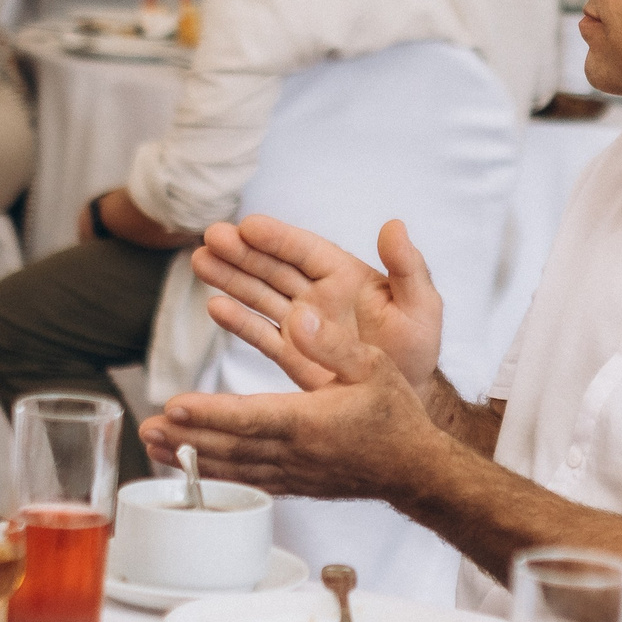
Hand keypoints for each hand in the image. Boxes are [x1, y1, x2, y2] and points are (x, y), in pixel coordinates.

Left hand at [139, 296, 436, 499]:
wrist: (415, 469)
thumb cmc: (396, 415)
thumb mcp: (374, 366)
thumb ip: (332, 343)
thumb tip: (300, 316)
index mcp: (311, 421)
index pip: (249, 416)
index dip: (209, 413)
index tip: (174, 406)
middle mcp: (295, 452)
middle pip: (229, 447)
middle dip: (184, 438)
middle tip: (146, 427)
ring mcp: (292, 473)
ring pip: (232, 468)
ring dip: (190, 458)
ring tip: (153, 447)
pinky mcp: (294, 485)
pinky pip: (246, 483)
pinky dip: (215, 476)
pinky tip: (194, 471)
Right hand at [192, 216, 442, 396]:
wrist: (408, 396)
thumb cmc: (417, 348)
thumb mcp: (422, 306)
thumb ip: (408, 267)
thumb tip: (394, 225)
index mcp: (345, 275)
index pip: (305, 250)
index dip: (278, 238)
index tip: (248, 225)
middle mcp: (316, 294)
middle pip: (273, 267)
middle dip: (242, 252)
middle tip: (211, 238)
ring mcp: (300, 323)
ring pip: (259, 294)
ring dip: (230, 278)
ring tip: (200, 261)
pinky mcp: (291, 352)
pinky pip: (261, 333)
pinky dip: (239, 321)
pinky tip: (215, 307)